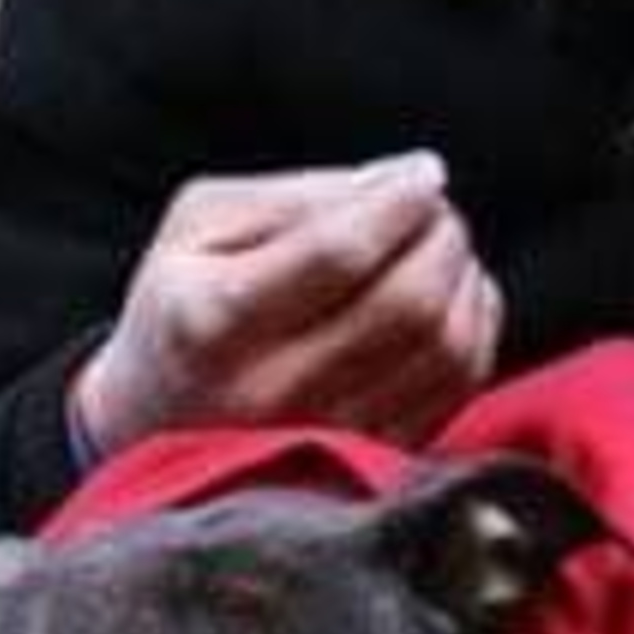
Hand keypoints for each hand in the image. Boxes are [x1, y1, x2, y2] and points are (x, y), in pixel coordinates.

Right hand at [71, 152, 504, 453]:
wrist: (157, 424)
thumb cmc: (183, 306)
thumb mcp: (201, 226)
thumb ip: (297, 196)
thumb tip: (405, 179)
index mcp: (214, 320)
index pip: (340, 252)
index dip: (399, 203)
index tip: (423, 174)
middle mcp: (272, 391)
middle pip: (405, 303)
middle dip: (440, 236)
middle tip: (435, 210)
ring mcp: (327, 436)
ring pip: (444, 346)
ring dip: (464, 278)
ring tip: (442, 247)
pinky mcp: (373, 458)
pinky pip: (460, 385)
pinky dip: (475, 326)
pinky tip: (454, 297)